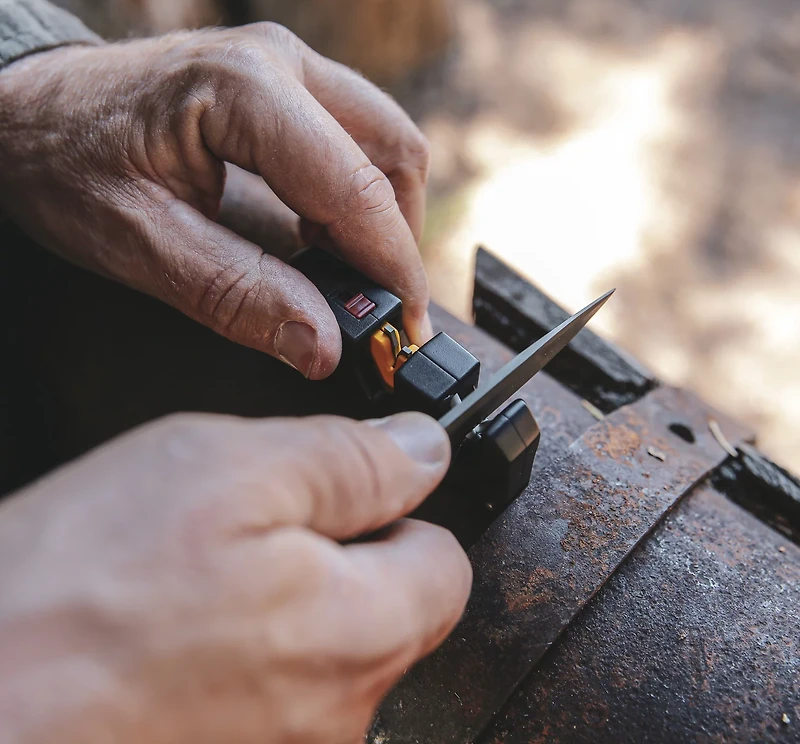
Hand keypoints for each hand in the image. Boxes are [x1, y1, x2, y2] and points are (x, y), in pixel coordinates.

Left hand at [0, 24, 432, 377]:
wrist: (24, 109)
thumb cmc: (63, 162)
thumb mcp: (141, 243)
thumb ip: (237, 294)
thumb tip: (322, 345)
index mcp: (246, 92)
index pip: (358, 190)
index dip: (394, 268)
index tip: (407, 328)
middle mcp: (280, 63)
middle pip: (394, 152)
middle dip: (397, 238)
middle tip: (375, 303)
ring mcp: (285, 65)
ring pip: (383, 142)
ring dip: (381, 215)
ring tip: (345, 273)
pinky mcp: (283, 83)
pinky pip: (354, 138)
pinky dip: (356, 195)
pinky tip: (323, 236)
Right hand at [0, 412, 470, 743]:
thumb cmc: (78, 592)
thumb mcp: (229, 469)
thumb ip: (349, 459)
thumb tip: (423, 449)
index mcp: (356, 634)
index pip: (444, 566)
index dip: (399, 513)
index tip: (352, 493)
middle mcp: (334, 717)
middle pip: (387, 613)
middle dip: (337, 558)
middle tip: (248, 530)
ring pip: (323, 652)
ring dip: (280, 607)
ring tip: (198, 585)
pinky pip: (269, 693)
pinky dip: (239, 656)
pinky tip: (179, 635)